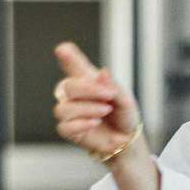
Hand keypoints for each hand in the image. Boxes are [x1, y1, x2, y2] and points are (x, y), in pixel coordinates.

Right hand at [52, 41, 142, 159]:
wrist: (127, 139)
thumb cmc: (124, 116)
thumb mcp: (124, 98)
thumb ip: (112, 85)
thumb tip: (102, 72)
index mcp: (87, 82)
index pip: (73, 66)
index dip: (67, 58)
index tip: (62, 49)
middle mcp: (75, 96)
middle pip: (67, 86)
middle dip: (89, 89)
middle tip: (109, 95)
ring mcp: (70, 113)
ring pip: (64, 107)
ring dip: (88, 108)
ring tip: (105, 111)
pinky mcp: (70, 131)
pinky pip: (65, 126)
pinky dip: (81, 123)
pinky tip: (95, 123)